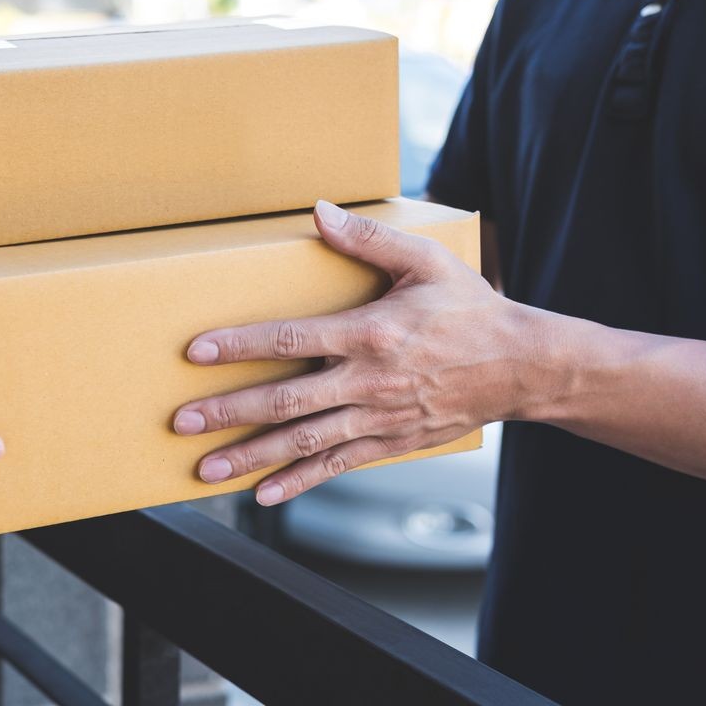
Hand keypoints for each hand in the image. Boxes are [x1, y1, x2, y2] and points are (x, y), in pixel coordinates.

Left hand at [174, 201, 534, 506]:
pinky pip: (336, 465)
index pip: (292, 339)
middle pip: (285, 401)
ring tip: (206, 469)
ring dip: (252, 457)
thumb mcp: (426, 262)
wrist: (522, 367)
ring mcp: (377, 417)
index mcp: (371, 333)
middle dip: (229, 413)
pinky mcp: (389, 442)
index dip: (240, 346)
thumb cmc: (470, 308)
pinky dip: (299, 482)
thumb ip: (369, 239)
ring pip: (304, 442)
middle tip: (183, 422)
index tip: (196, 352)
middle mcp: (368, 381)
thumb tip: (319, 212)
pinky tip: (263, 494)